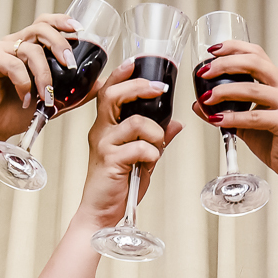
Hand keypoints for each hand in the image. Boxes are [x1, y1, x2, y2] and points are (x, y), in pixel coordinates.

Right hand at [0, 14, 83, 144]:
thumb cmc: (15, 113)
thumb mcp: (52, 102)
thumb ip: (73, 93)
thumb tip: (98, 85)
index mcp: (28, 48)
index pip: (46, 24)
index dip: (62, 22)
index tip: (79, 30)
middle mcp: (15, 44)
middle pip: (41, 28)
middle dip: (60, 44)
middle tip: (70, 65)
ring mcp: (1, 50)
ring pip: (31, 50)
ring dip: (44, 74)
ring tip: (46, 96)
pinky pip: (13, 64)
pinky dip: (24, 83)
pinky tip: (25, 99)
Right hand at [75, 60, 182, 227]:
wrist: (101, 214)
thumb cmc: (117, 187)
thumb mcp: (142, 159)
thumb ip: (156, 140)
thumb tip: (175, 124)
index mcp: (107, 127)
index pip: (109, 91)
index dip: (121, 74)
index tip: (136, 64)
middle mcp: (101, 132)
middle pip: (114, 95)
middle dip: (139, 87)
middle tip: (159, 89)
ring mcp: (104, 146)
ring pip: (134, 122)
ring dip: (155, 132)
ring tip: (157, 145)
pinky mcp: (110, 162)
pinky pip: (138, 148)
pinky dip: (152, 153)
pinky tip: (150, 162)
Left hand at [190, 41, 277, 180]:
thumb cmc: (275, 143)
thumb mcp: (246, 124)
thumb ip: (225, 111)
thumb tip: (199, 103)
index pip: (256, 54)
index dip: (234, 48)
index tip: (212, 51)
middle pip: (255, 63)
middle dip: (226, 64)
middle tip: (205, 72)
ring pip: (253, 89)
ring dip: (225, 91)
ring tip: (206, 98)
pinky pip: (255, 116)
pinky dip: (233, 117)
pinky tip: (218, 119)